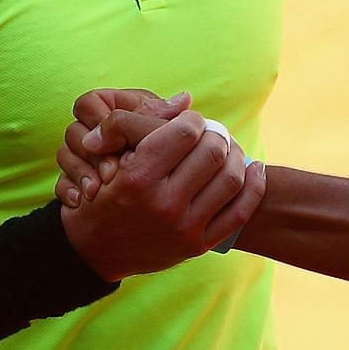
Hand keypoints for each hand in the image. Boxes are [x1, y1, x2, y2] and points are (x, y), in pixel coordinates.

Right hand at [55, 101, 263, 279]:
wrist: (95, 251)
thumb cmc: (103, 193)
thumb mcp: (105, 156)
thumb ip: (136, 122)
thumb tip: (185, 98)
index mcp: (138, 178)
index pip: (186, 131)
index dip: (193, 120)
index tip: (188, 123)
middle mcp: (163, 205)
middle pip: (213, 151)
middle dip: (215, 135)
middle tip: (209, 134)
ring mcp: (183, 229)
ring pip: (231, 177)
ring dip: (235, 155)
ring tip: (227, 148)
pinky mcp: (198, 245)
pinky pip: (240, 211)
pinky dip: (253, 185)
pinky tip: (253, 168)